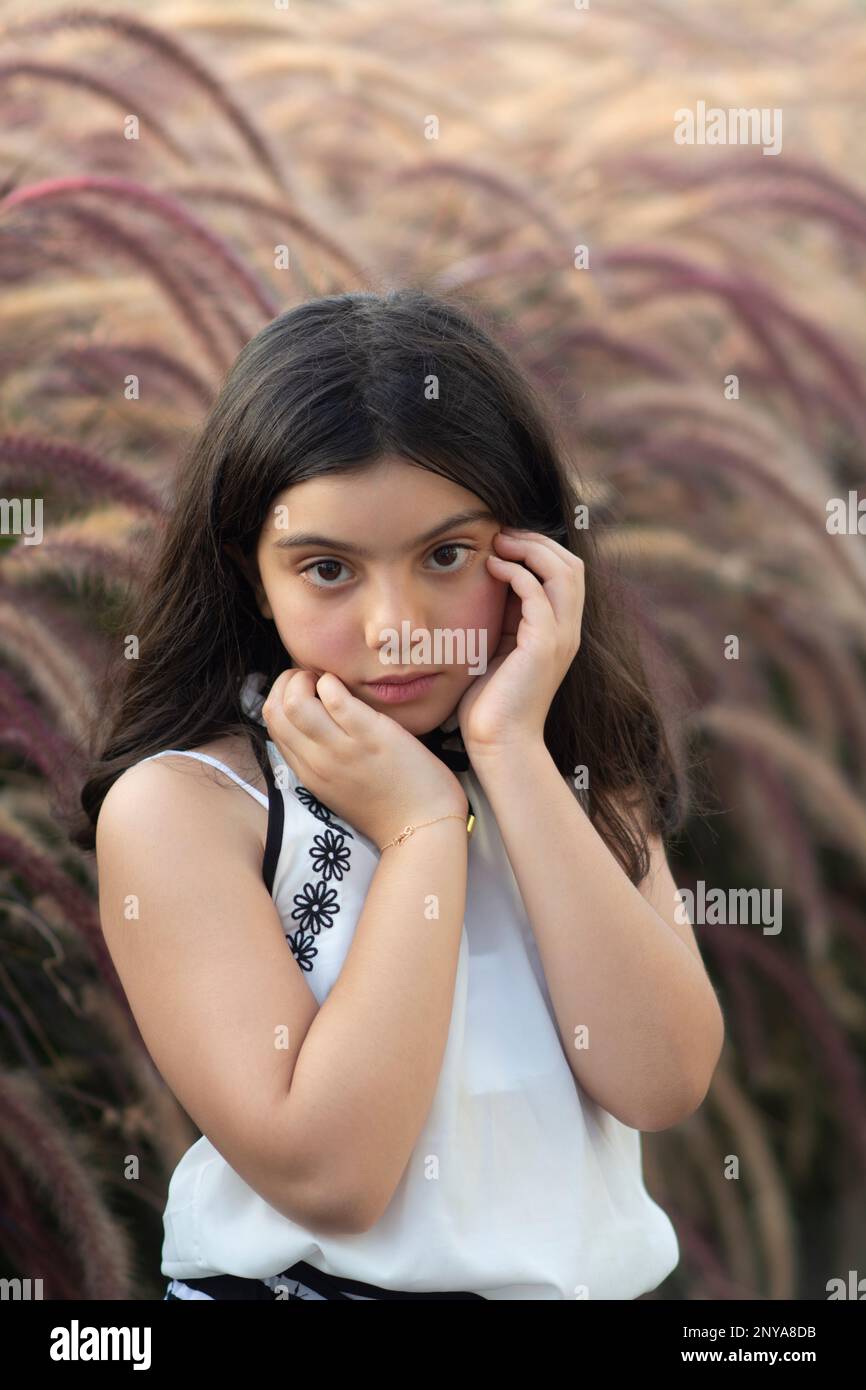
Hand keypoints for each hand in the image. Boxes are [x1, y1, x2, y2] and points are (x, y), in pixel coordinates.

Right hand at [262, 668, 467, 848]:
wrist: (422, 830)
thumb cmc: (390, 807)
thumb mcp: (340, 789)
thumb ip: (323, 762)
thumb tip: (317, 725)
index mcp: (309, 775)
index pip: (273, 726)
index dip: (282, 699)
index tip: (305, 693)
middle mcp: (318, 762)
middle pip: (274, 711)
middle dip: (287, 683)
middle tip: (311, 680)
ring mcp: (343, 749)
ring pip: (295, 703)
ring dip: (304, 679)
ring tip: (326, 681)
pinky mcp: (371, 736)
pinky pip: (336, 698)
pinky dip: (332, 682)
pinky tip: (346, 685)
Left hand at [457, 527, 584, 754]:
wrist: (499, 744)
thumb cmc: (490, 704)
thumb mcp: (497, 650)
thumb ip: (502, 620)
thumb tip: (485, 586)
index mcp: (559, 632)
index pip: (565, 574)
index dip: (539, 549)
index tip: (504, 540)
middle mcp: (567, 632)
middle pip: (572, 565)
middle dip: (538, 541)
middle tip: (502, 533)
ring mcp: (560, 638)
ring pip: (563, 572)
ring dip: (531, 549)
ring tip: (499, 542)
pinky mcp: (544, 646)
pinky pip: (538, 593)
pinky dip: (517, 572)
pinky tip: (492, 567)